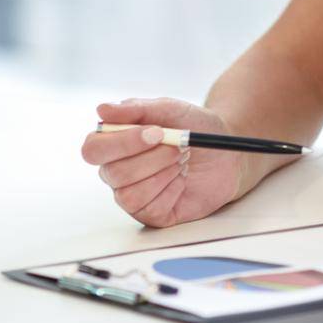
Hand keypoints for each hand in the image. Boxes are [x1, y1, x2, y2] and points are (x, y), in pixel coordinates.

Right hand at [80, 97, 247, 227]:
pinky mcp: (149, 213)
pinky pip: (147, 208)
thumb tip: (102, 109)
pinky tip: (181, 179)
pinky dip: (170, 189)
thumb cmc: (196, 128)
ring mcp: (131, 194)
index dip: (121, 142)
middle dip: (151, 158)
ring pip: (128, 193)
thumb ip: (138, 109)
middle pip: (111, 172)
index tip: (156, 132)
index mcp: (115, 142)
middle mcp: (117, 170)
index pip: (93, 148)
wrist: (229, 153)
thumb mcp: (172, 110)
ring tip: (181, 161)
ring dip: (162, 172)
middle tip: (179, 147)